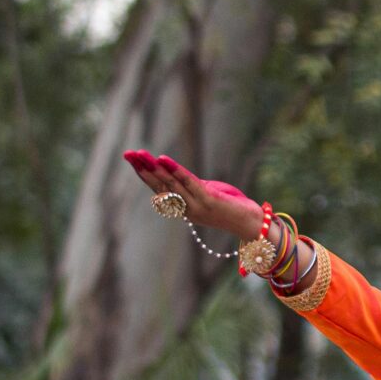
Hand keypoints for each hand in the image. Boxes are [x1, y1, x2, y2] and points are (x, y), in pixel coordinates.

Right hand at [122, 152, 260, 236]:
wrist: (253, 226)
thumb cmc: (233, 208)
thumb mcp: (209, 194)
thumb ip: (193, 185)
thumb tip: (177, 173)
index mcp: (184, 209)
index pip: (158, 190)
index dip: (144, 175)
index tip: (131, 160)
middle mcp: (186, 209)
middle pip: (159, 186)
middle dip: (143, 169)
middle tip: (127, 154)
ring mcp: (196, 205)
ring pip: (170, 185)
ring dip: (154, 169)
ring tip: (141, 155)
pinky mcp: (209, 200)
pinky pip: (188, 182)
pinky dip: (175, 170)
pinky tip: (163, 159)